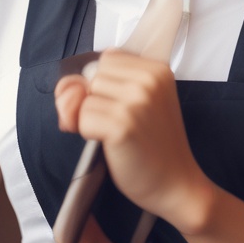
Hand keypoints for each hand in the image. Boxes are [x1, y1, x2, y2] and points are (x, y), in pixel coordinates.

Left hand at [54, 49, 211, 227]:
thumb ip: (95, 85)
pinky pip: (81, 118)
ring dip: (91, 118)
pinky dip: (88, 133)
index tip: (119, 104)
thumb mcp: (133, 103)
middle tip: (117, 123)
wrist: (176, 184)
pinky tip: (110, 144)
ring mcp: (136, 101)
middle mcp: (148, 80)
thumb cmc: (153, 145)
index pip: (107, 58)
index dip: (104, 84)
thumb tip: (68, 88)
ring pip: (84, 97)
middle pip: (94, 75)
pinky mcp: (122, 125)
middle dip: (96, 100)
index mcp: (156, 69)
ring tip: (116, 134)